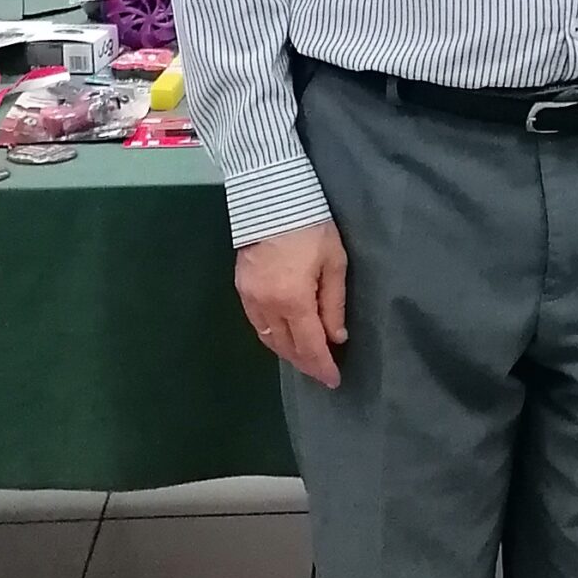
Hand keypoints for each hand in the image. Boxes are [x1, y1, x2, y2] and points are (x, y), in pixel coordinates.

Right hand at [235, 221, 348, 387]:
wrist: (271, 196)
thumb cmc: (311, 226)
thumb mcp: (334, 263)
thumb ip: (334, 304)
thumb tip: (337, 337)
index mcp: (292, 301)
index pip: (309, 346)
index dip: (321, 366)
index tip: (333, 381)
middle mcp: (266, 306)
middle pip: (285, 346)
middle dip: (305, 362)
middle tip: (322, 371)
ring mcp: (249, 297)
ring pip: (268, 338)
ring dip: (287, 351)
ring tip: (305, 357)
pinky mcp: (240, 286)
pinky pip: (256, 322)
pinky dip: (271, 335)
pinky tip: (283, 335)